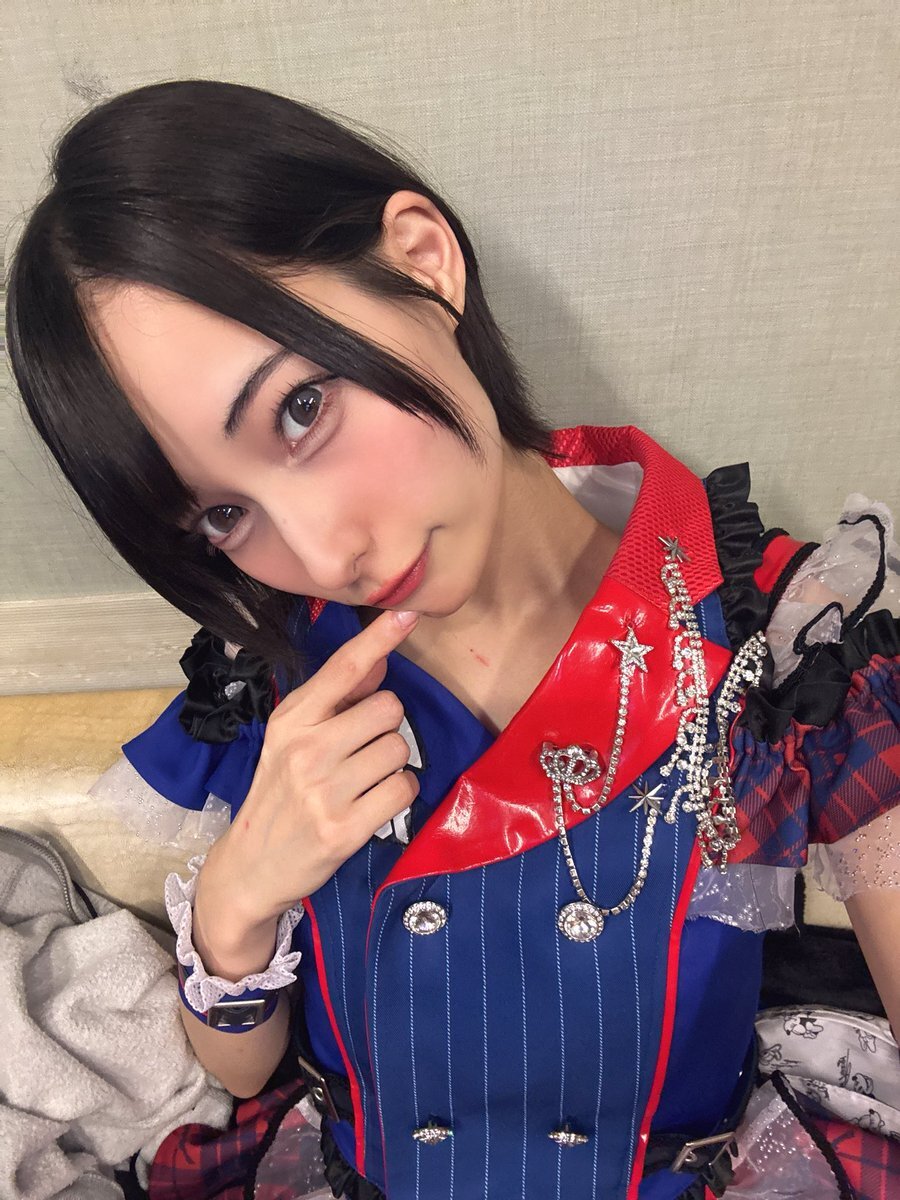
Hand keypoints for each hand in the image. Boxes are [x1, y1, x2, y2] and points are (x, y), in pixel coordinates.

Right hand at [199, 609, 419, 934]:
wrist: (251, 866)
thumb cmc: (278, 794)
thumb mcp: (293, 739)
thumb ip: (337, 699)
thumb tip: (379, 658)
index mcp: (291, 719)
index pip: (343, 668)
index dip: (379, 637)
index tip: (407, 613)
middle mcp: (306, 749)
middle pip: (388, 708)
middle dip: (385, 728)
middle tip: (361, 752)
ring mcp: (324, 790)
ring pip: (399, 750)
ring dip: (392, 765)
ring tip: (362, 782)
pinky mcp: (344, 829)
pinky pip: (403, 789)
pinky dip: (397, 794)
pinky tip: (372, 804)